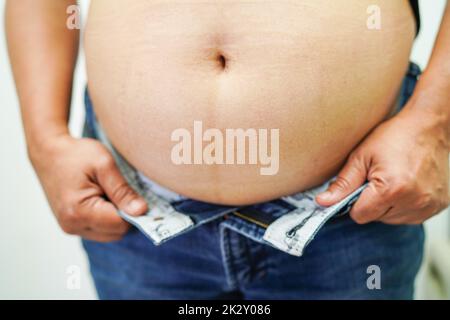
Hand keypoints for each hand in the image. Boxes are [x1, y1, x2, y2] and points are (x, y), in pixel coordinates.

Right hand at [30, 135, 147, 240]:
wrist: (49, 152)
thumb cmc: (76, 154)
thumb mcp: (104, 165)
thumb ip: (123, 191)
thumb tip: (141, 211)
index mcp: (79, 211)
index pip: (120, 225)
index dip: (134, 212)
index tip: (137, 196)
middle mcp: (72, 225)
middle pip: (116, 233)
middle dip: (126, 216)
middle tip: (122, 192)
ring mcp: (70, 227)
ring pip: (109, 234)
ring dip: (117, 218)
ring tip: (109, 194)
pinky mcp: (71, 225)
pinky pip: (99, 230)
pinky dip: (107, 218)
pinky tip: (103, 199)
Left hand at [316, 105, 448, 224]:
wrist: (429, 125)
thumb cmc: (393, 136)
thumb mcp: (361, 156)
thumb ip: (342, 184)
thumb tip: (321, 203)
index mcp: (391, 189)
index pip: (359, 215)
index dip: (354, 201)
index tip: (360, 184)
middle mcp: (413, 201)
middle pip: (376, 218)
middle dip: (371, 202)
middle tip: (379, 177)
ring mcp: (428, 206)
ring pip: (392, 219)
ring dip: (388, 205)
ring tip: (394, 179)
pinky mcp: (438, 206)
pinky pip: (410, 216)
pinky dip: (404, 205)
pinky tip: (407, 184)